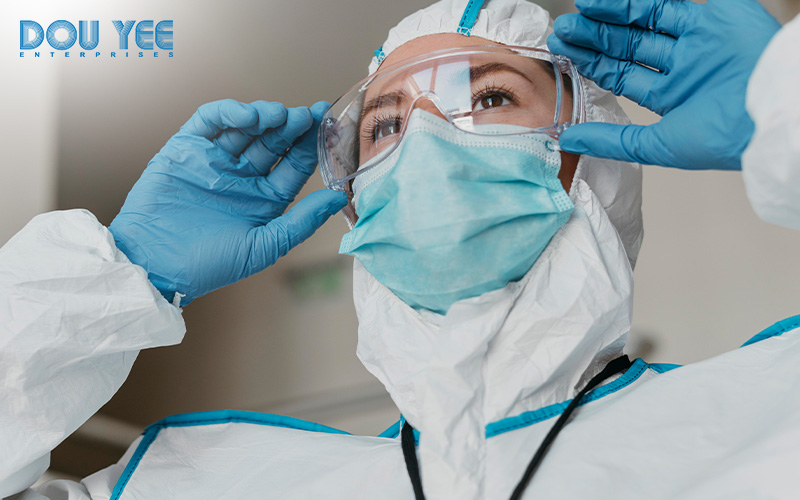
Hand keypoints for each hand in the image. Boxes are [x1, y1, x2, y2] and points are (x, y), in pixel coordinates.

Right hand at [109, 99, 346, 305]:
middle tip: (307, 115)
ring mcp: (214, 160)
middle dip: (291, 126)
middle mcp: (242, 177)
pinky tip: (248, 115)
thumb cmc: (208, 264)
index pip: (293, 165)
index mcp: (264, 198)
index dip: (310, 146)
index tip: (327, 127)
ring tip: (279, 115)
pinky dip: (230, 112)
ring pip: (245, 127)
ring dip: (265, 116)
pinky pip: (210, 121)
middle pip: (273, 142)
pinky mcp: (186, 148)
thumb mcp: (263, 246)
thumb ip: (301, 222)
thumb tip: (338, 197)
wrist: (155, 264)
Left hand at [547, 0, 780, 169]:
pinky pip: (669, 2)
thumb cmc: (722, 138)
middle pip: (629, 46)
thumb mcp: (655, 144)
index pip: (622, 75)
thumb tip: (565, 138)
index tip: (562, 55)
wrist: (770, 112)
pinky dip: (634, 1)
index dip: (592, 64)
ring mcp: (699, 40)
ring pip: (645, 21)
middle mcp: (683, 66)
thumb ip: (610, 140)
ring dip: (610, 16)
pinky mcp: (716, 14)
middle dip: (594, 38)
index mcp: (672, 97)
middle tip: (562, 32)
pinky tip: (604, 0)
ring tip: (577, 13)